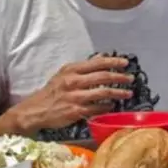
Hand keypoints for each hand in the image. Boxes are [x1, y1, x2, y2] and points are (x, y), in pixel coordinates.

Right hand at [7, 55, 134, 133]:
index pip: (96, 63)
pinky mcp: (76, 111)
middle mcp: (73, 82)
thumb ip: (84, 66)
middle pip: (102, 77)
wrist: (35, 110)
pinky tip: (112, 105)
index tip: (125, 63)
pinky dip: (107, 106)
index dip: (113, 62)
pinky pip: (97, 108)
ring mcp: (75, 97)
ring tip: (128, 93)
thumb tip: (102, 56)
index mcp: (71, 70)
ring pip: (102, 92)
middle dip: (120, 77)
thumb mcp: (64, 74)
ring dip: (118, 92)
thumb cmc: (52, 91)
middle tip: (131, 78)